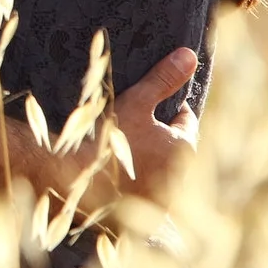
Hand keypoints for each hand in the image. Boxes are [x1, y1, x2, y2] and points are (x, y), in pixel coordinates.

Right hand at [0, 47, 198, 205]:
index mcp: (183, 147)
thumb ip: (164, 79)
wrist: (77, 181)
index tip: (152, 104)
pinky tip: (117, 174)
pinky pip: (146, 190)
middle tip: (136, 126)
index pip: (186, 121)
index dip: (170, 109)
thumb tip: (190, 55)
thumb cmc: (109, 138)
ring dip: (150, 160)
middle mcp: (180, 175)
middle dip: (160, 136)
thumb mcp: (137, 101)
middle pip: (174, 147)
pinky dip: (137, 181)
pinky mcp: (144, 212)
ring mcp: (163, 196)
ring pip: (161, 169)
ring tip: (124, 149)